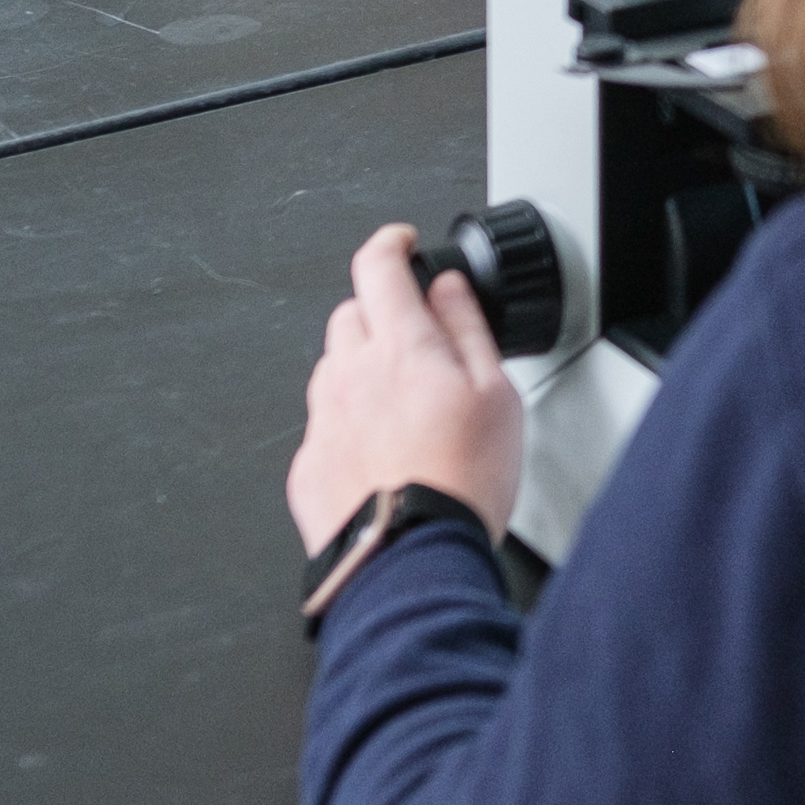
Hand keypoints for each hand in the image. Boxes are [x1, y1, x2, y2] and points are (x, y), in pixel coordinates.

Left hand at [288, 222, 523, 556]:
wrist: (413, 560)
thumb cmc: (461, 484)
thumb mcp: (497, 394)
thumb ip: (468, 329)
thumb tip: (450, 290)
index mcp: (399, 348)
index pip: (377, 266)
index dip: (391, 243)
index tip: (402, 245)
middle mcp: (349, 376)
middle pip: (350, 315)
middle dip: (381, 315)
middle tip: (417, 344)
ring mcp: (322, 421)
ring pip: (332, 369)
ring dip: (362, 371)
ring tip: (405, 411)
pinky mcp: (307, 465)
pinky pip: (323, 424)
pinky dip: (349, 425)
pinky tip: (383, 454)